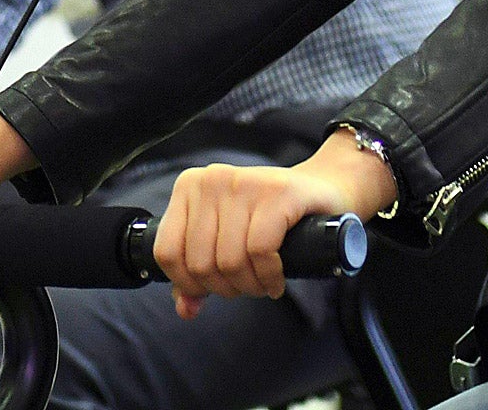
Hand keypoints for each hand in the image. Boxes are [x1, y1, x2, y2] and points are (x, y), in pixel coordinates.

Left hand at [153, 131, 396, 319]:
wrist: (321, 191)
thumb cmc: (268, 218)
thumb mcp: (226, 238)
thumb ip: (198, 271)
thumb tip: (185, 308)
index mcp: (189, 186)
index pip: (166, 252)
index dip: (188, 284)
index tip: (212, 289)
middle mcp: (211, 180)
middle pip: (200, 263)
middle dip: (225, 288)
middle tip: (246, 286)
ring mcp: (244, 182)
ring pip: (229, 261)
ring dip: (250, 286)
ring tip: (262, 284)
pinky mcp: (277, 192)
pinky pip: (260, 251)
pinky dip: (269, 277)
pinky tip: (276, 281)